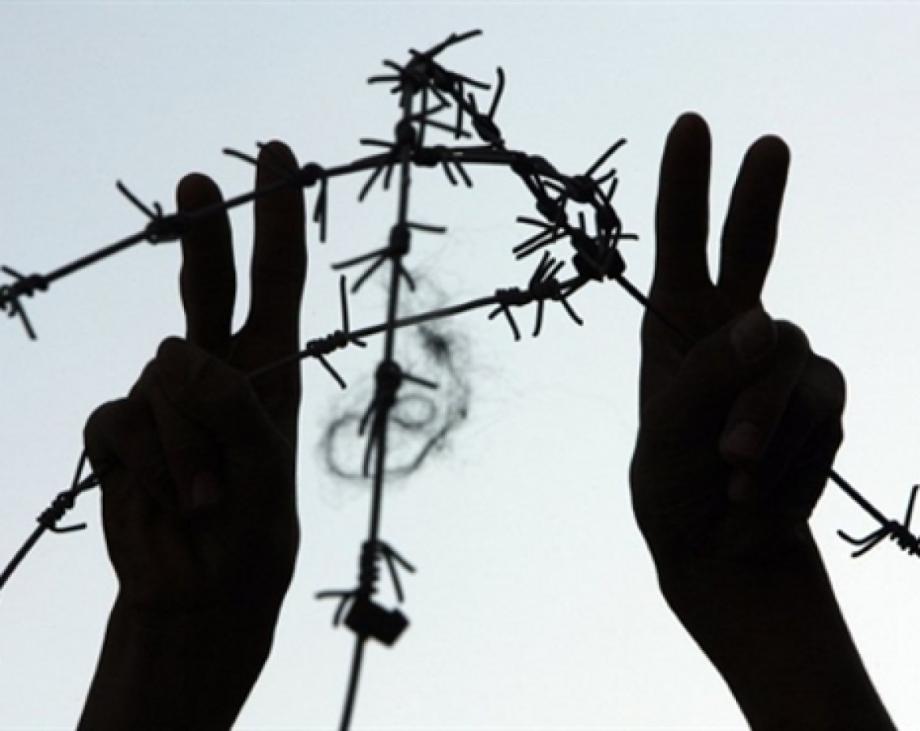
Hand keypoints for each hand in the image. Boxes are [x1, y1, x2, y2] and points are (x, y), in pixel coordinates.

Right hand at [83, 141, 305, 625]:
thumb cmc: (253, 532)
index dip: (278, 218)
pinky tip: (165, 496)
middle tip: (197, 183)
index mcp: (271, 368)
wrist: (199, 590)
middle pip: (208, 282)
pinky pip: (119, 421)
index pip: (278, 281)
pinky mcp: (122, 426)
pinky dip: (146, 465)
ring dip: (182, 446)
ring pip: (159, 380)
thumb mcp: (266, 476)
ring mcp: (166, 394)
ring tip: (205, 498)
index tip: (275, 155)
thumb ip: (234, 412)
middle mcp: (219, 368)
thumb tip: (178, 352)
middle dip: (205, 235)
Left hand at [631, 113, 843, 572]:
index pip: (681, 246)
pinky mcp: (820, 399)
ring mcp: (780, 361)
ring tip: (730, 475)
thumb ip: (708, 380)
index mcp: (676, 326)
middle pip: (753, 248)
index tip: (693, 126)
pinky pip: (823, 412)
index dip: (686, 187)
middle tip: (769, 146)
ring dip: (763, 424)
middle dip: (758, 198)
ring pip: (791, 363)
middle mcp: (731, 328)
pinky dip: (793, 456)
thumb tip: (766, 322)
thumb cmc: (673, 486)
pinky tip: (761, 488)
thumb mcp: (667, 436)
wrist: (722, 550)